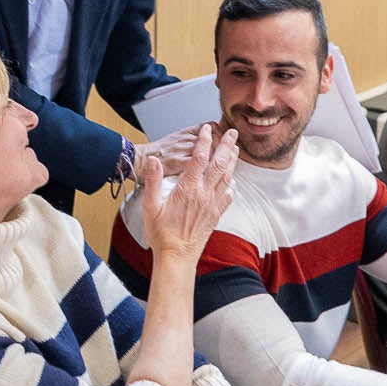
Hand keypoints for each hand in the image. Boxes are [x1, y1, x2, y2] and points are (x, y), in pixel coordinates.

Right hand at [136, 125, 236, 259]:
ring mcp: (212, 204)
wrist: (177, 256)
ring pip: (227, 177)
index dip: (204, 141)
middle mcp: (203, 194)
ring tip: (235, 148)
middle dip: (227, 145)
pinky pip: (228, 195)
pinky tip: (232, 179)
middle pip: (219, 164)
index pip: (199, 158)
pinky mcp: (216, 214)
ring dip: (232, 161)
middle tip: (232, 132)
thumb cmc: (161, 233)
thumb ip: (153, 181)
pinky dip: (232, 184)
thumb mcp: (151, 206)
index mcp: (187, 189)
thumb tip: (154, 160)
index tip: (206, 129)